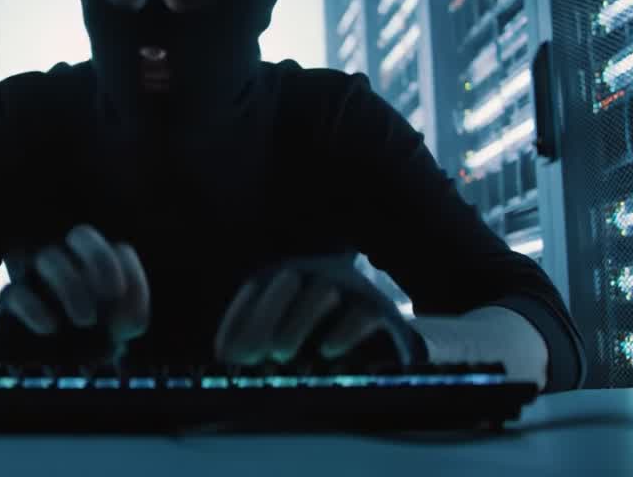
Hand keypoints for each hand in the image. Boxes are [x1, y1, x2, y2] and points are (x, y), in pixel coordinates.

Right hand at [0, 224, 148, 367]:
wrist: (49, 362)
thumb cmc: (92, 338)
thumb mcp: (118, 331)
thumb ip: (134, 314)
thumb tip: (133, 310)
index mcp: (97, 265)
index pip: (115, 249)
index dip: (123, 268)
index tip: (121, 295)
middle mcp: (68, 260)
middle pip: (82, 234)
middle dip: (100, 259)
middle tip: (110, 295)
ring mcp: (36, 275)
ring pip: (49, 257)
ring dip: (72, 286)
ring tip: (86, 321)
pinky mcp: (11, 300)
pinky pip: (16, 291)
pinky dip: (35, 308)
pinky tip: (50, 328)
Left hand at [213, 255, 426, 368]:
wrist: (408, 340)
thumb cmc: (342, 335)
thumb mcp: (303, 333)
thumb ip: (269, 340)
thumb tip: (232, 361)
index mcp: (300, 274)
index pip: (259, 285)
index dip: (239, 316)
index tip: (224, 353)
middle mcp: (324, 270)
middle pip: (286, 280)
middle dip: (263, 315)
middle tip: (251, 354)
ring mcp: (355, 284)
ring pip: (320, 291)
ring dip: (296, 321)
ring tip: (281, 354)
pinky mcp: (388, 306)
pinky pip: (362, 310)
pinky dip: (343, 329)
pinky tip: (328, 349)